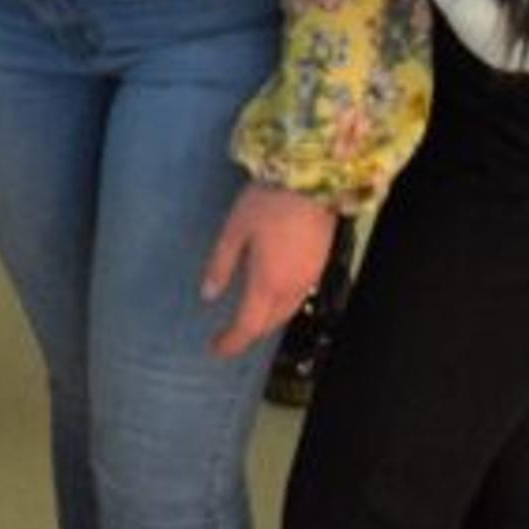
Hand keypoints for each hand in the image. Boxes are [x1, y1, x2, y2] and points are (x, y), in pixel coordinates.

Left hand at [201, 182, 340, 359]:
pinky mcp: (320, 265)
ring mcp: (310, 278)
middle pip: (270, 324)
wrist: (314, 180)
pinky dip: (281, 306)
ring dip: (267, 321)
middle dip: (249, 333)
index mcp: (268, 283)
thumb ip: (221, 265)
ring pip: (286, 312)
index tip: (215, 348)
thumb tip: (208, 295)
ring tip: (248, 318)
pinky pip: (298, 298)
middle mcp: (292, 288)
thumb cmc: (268, 203)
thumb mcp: (235, 230)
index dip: (231, 342)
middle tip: (229, 335)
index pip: (248, 326)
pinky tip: (272, 294)